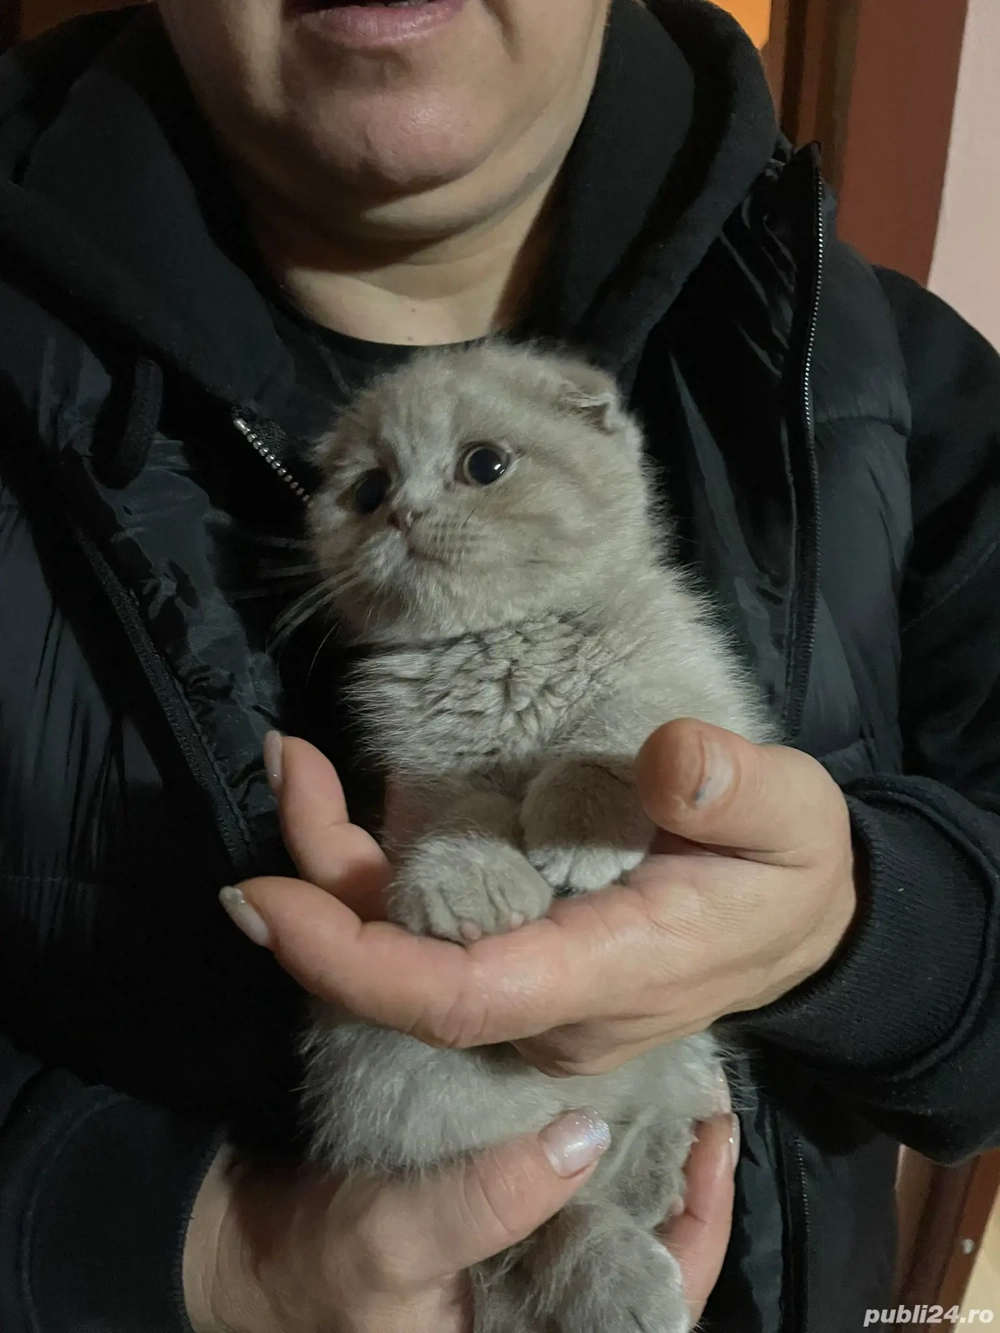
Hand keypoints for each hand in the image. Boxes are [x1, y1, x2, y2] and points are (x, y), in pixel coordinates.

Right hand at [183, 1111, 735, 1331]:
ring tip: (660, 1076)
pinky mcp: (497, 1228)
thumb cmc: (316, 1272)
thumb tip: (583, 1137)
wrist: (245, 1253)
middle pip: (648, 1251)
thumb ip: (487, 1199)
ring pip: (611, 1214)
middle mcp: (549, 1312)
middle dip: (679, 1174)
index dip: (700, 1222)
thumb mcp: (396, 1239)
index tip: (716, 1132)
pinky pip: (564, 1189)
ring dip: (638, 1150)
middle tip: (696, 1085)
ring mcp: (524, 1271)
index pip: (663, 1299)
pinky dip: (583, 1140)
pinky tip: (591, 1086)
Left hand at [225, 722, 856, 1074]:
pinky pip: (426, 938)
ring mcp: (529, 998)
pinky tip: (343, 798)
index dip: (353, 964)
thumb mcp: (795, 818)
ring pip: (404, 962)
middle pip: (403, 981)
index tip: (267, 899)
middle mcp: (550, 1009)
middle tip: (286, 762)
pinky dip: (371, 875)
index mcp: (610, 974)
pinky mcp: (520, 969)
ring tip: (296, 762)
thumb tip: (668, 759)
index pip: (461, 997)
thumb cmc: (793, 873)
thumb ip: (740, 793)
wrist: (799, 929)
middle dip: (320, 891)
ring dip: (334, 872)